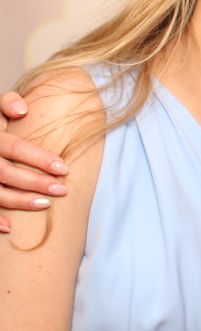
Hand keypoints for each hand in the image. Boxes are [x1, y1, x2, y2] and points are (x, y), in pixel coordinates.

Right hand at [0, 91, 68, 232]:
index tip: (64, 169)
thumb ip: (7, 103)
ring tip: (45, 205)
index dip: (40, 158)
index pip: (16, 148)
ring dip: (19, 201)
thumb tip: (23, 110)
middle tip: (62, 190)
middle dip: (35, 182)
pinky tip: (10, 227)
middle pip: (6, 172)